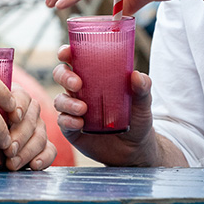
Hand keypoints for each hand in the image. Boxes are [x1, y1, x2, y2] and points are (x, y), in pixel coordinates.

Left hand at [3, 83, 56, 170]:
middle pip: (31, 120)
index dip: (19, 106)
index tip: (13, 118)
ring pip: (40, 137)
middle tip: (8, 150)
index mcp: (14, 97)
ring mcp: (39, 127)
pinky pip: (50, 150)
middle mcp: (30, 110)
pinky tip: (34, 165)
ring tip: (12, 163)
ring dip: (27, 151)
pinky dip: (44, 158)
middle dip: (20, 137)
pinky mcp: (45, 145)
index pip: (21, 97)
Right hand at [51, 44, 162, 166]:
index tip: (66, 53)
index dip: (66, 53)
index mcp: (94, 77)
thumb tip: (137, 75)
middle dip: (64, 76)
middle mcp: (81, 91)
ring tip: (83, 109)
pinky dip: (68, 120)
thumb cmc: (137, 120)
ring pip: (60, 99)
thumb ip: (143, 89)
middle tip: (77, 84)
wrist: (135, 150)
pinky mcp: (72, 129)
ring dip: (67, 102)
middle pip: (61, 75)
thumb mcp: (143, 104)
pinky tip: (79, 123)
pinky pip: (62, 121)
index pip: (76, 59)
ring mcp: (74, 110)